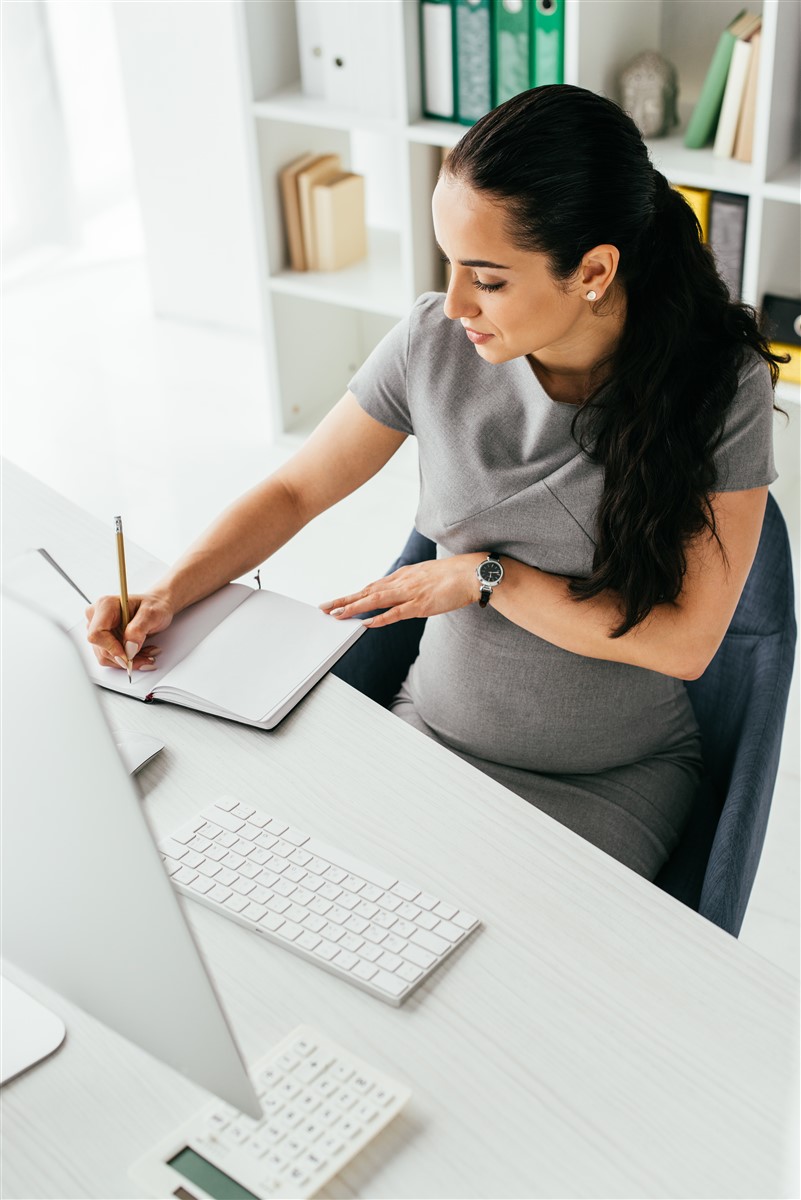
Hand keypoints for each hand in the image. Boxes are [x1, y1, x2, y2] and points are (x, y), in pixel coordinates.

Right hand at [85, 592, 174, 670]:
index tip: (128, 656)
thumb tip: (129, 647)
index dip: (111, 648)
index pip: (96, 634)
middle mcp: (97, 616)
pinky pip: (110, 657)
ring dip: (127, 660)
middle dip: (125, 658)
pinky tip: (139, 652)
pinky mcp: (103, 639)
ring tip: (146, 653)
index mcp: (105, 605)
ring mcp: (98, 629)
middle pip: (101, 648)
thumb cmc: (154, 605)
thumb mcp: (152, 614)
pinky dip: (126, 659)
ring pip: (105, 656)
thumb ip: (139, 629)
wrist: (158, 607)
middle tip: (146, 657)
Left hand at [320, 554, 482, 627]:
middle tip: (323, 608)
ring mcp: (409, 593)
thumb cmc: (453, 575)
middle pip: (367, 592)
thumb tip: (401, 592)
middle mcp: (401, 582)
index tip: (337, 601)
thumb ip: (411, 584)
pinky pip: (396, 613)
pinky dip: (379, 618)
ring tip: (336, 615)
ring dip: (354, 608)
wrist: (472, 572)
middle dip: (344, 600)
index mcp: (403, 576)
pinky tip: (366, 623)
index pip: (372, 586)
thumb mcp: (426, 576)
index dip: (353, 594)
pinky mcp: (420, 605)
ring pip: (375, 601)